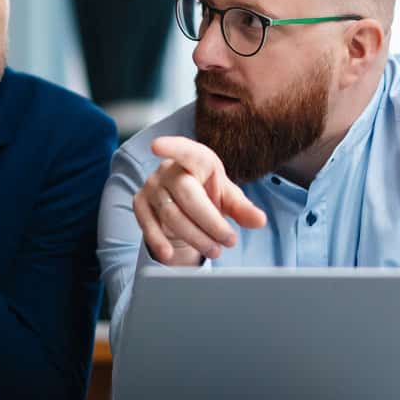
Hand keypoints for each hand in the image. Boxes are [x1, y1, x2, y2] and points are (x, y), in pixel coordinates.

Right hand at [132, 136, 267, 264]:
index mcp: (194, 158)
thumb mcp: (228, 198)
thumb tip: (259, 220)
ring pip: (171, 215)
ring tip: (214, 250)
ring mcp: (152, 186)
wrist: (185, 207)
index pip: (184, 150)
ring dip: (195, 237)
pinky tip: (169, 254)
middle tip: (229, 241)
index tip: (156, 146)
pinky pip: (148, 224)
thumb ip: (243, 208)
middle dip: (211, 223)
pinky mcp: (140, 204)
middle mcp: (169, 170)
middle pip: (188, 196)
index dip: (171, 147)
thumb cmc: (208, 194)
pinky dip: (159, 241)